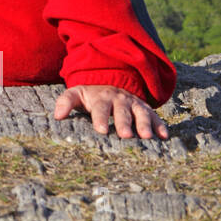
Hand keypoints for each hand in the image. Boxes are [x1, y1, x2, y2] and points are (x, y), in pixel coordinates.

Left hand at [54, 84, 168, 139]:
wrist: (111, 82)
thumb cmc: (91, 95)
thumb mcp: (76, 94)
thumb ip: (65, 102)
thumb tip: (57, 116)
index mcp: (101, 98)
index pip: (100, 108)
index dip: (101, 119)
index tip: (101, 130)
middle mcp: (119, 100)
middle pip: (122, 112)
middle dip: (124, 123)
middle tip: (125, 136)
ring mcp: (134, 104)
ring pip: (141, 113)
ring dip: (144, 124)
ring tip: (146, 137)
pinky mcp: (146, 109)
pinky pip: (155, 116)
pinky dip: (160, 125)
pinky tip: (164, 136)